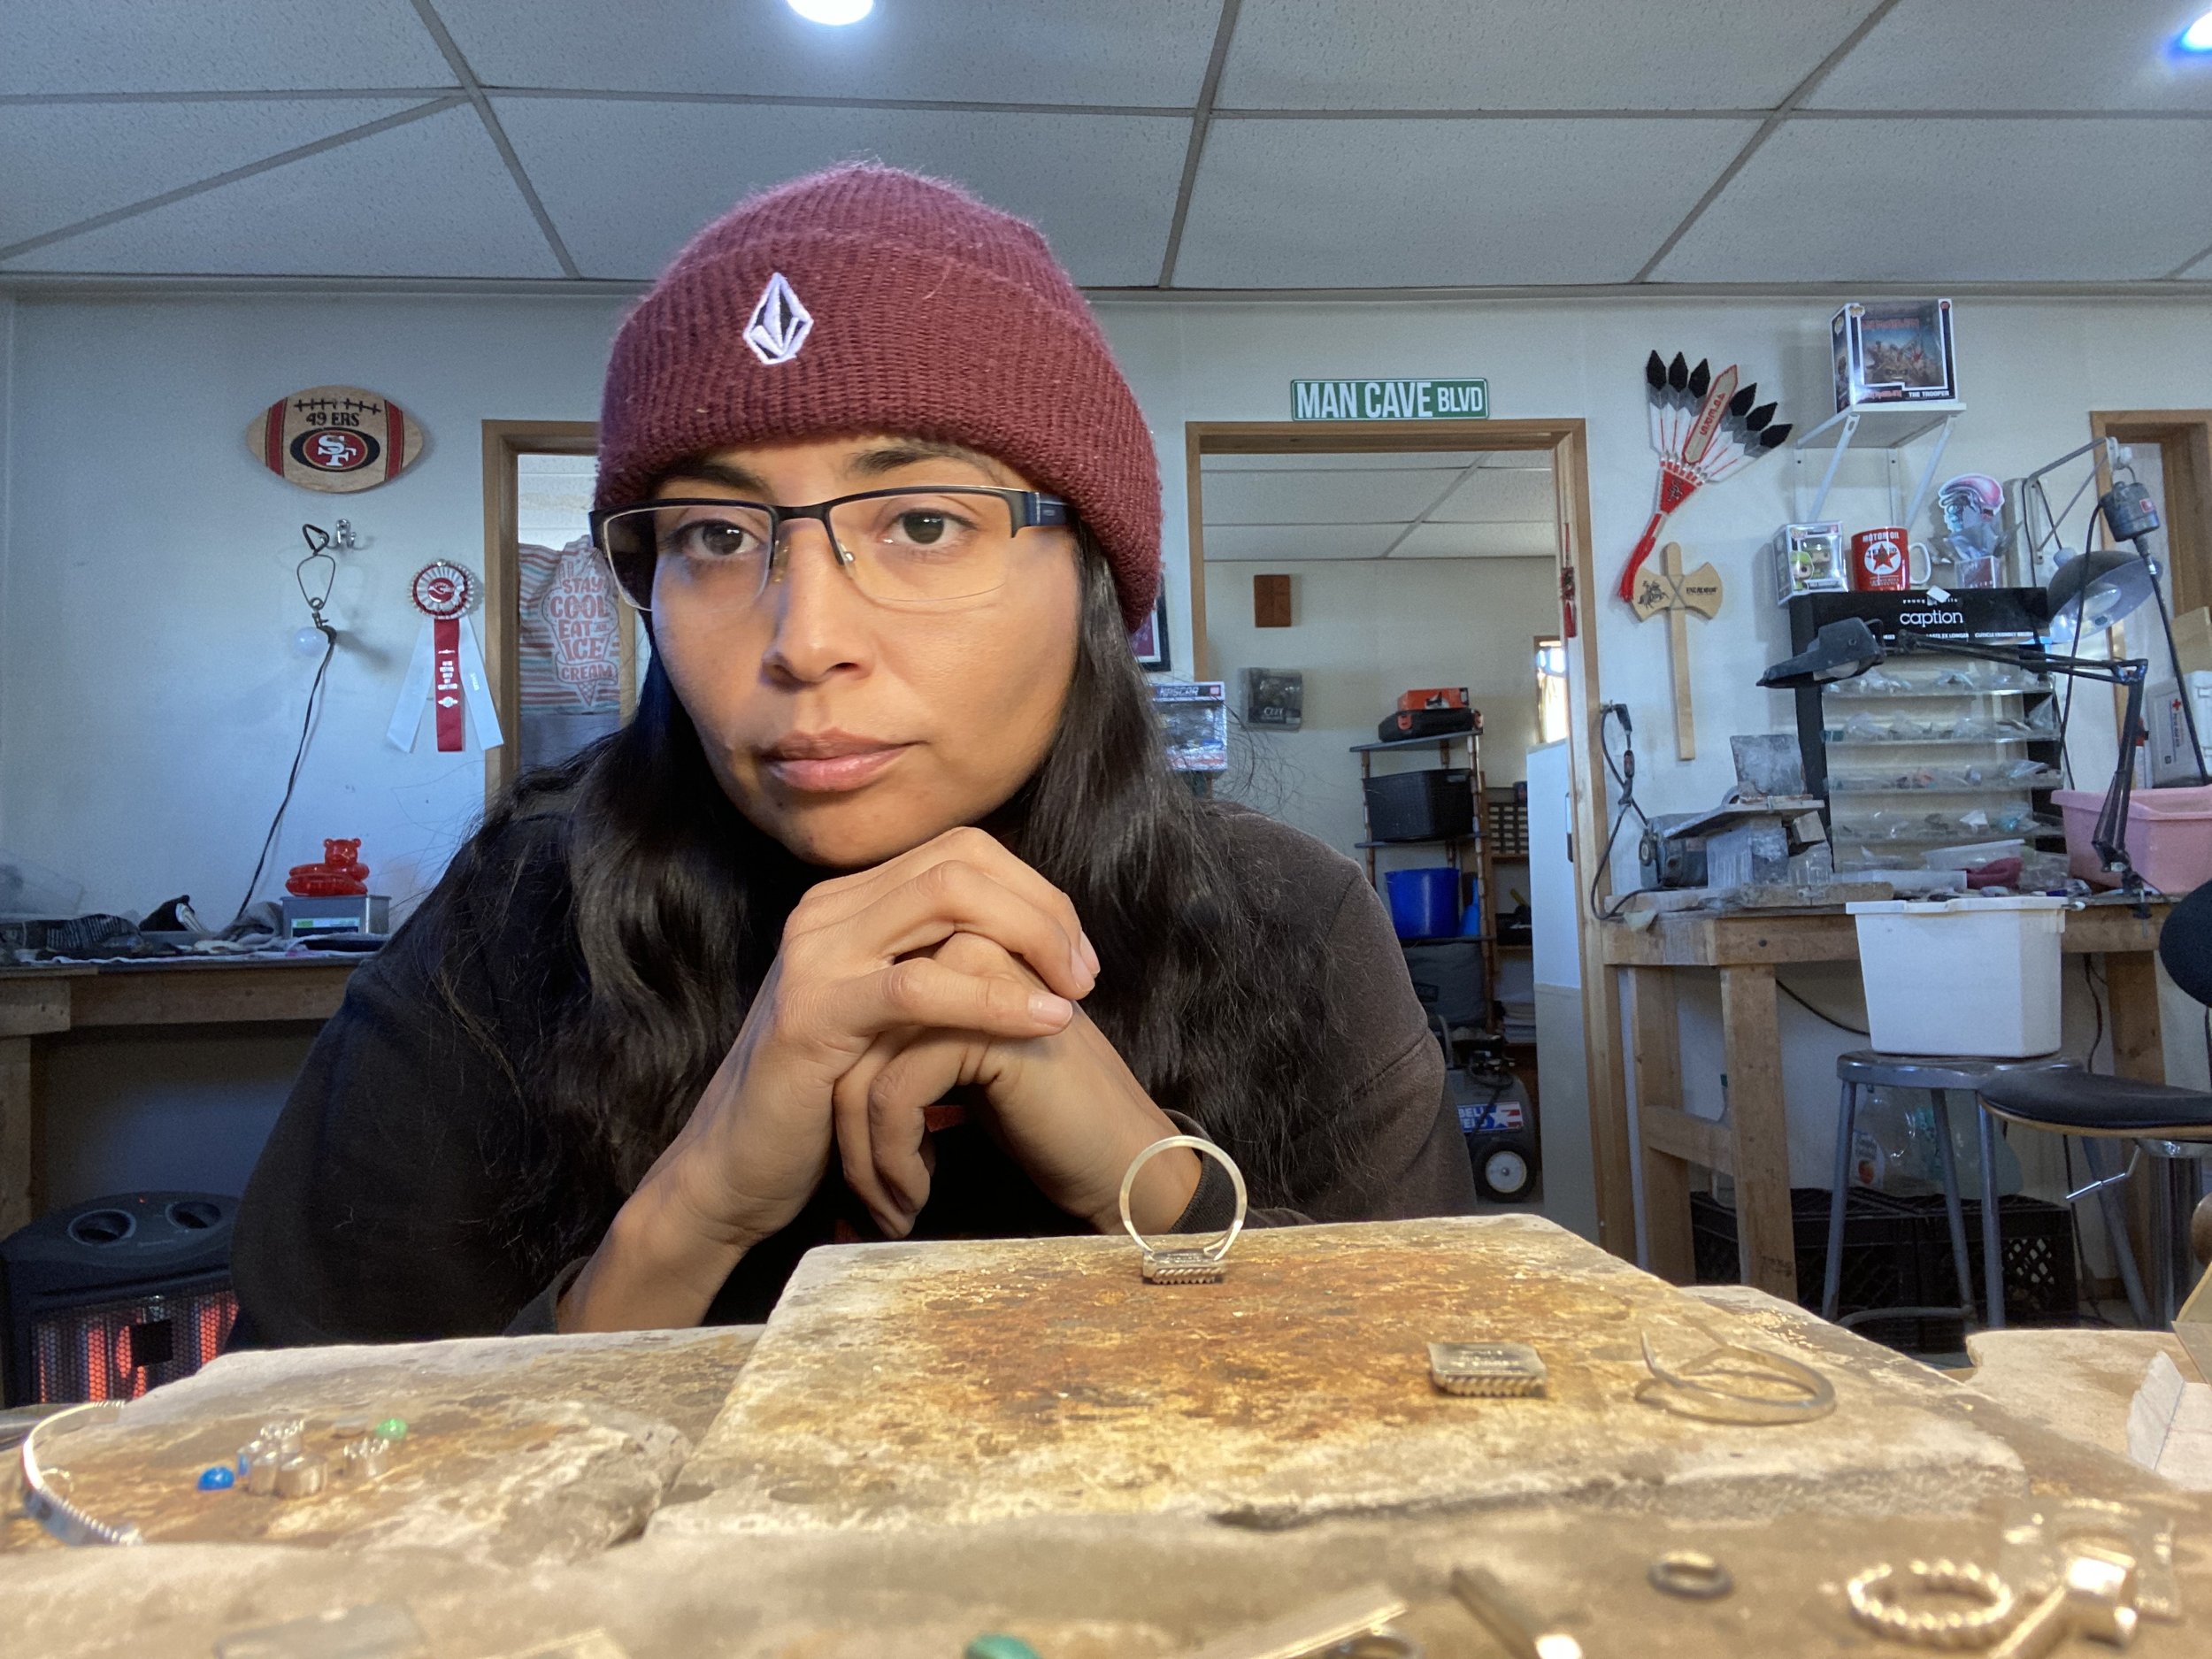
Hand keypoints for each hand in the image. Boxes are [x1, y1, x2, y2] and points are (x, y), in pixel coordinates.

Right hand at [560, 829, 1099, 1330]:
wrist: (737, 1169)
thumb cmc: (826, 1102)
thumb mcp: (888, 1019)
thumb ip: (936, 967)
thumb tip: (1029, 941)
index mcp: (847, 903)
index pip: (960, 853)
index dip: (1033, 891)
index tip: (1077, 953)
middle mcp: (826, 911)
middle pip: (961, 862)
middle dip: (1041, 909)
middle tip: (1085, 973)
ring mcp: (815, 955)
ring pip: (945, 898)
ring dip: (1029, 940)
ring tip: (1074, 994)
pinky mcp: (813, 1014)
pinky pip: (919, 986)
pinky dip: (993, 997)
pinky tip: (1042, 1023)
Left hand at [831, 931, 1199, 1240]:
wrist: (1118, 1158)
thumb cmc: (1040, 1121)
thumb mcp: (958, 1067)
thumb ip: (902, 1037)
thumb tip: (820, 1064)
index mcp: (950, 942)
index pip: (854, 1014)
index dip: (844, 1101)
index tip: (864, 1170)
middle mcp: (959, 944)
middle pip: (849, 1041)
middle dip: (847, 1132)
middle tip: (868, 1201)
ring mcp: (973, 978)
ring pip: (860, 1071)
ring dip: (868, 1158)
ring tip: (891, 1210)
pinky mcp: (983, 1025)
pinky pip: (893, 1094)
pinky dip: (895, 1159)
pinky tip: (919, 1195)